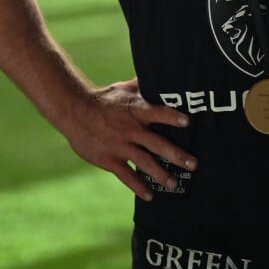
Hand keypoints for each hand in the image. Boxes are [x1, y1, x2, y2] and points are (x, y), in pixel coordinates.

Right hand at [63, 78, 197, 200]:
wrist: (75, 112)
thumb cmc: (104, 99)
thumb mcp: (124, 89)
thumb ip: (143, 86)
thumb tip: (162, 73)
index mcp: (135, 110)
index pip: (157, 112)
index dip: (171, 116)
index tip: (187, 122)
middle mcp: (130, 129)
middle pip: (156, 144)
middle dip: (176, 155)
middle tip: (193, 164)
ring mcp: (119, 146)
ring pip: (144, 163)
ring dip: (161, 175)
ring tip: (175, 183)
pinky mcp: (109, 159)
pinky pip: (126, 176)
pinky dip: (138, 187)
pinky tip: (150, 195)